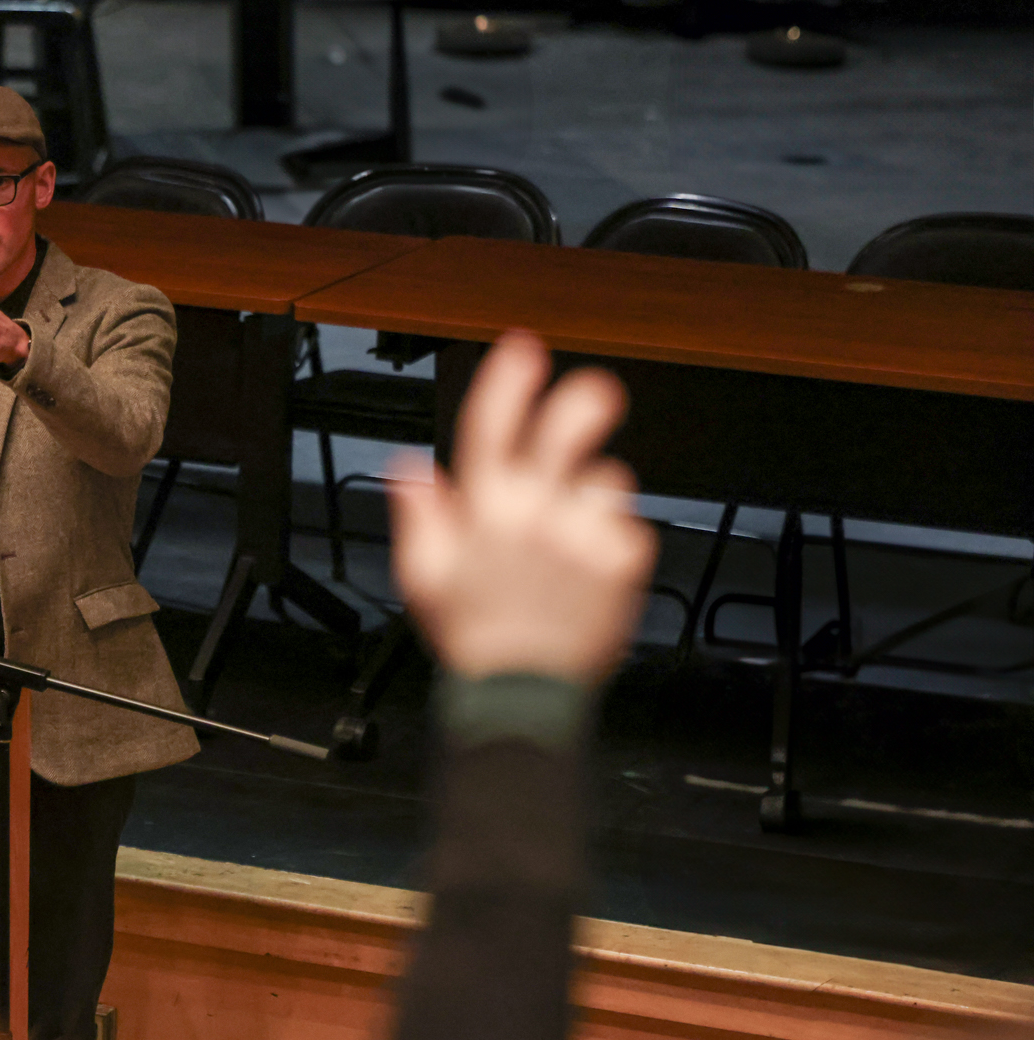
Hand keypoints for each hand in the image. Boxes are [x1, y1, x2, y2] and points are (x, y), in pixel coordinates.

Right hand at [386, 330, 656, 685]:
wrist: (523, 691)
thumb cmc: (473, 636)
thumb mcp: (422, 577)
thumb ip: (418, 515)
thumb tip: (409, 469)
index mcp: (483, 509)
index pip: (491, 426)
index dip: (508, 380)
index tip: (524, 348)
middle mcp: (535, 512)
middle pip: (569, 428)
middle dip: (584, 401)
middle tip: (595, 394)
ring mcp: (582, 533)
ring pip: (604, 481)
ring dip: (591, 497)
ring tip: (570, 541)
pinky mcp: (622, 558)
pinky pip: (629, 525)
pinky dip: (614, 540)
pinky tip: (589, 571)